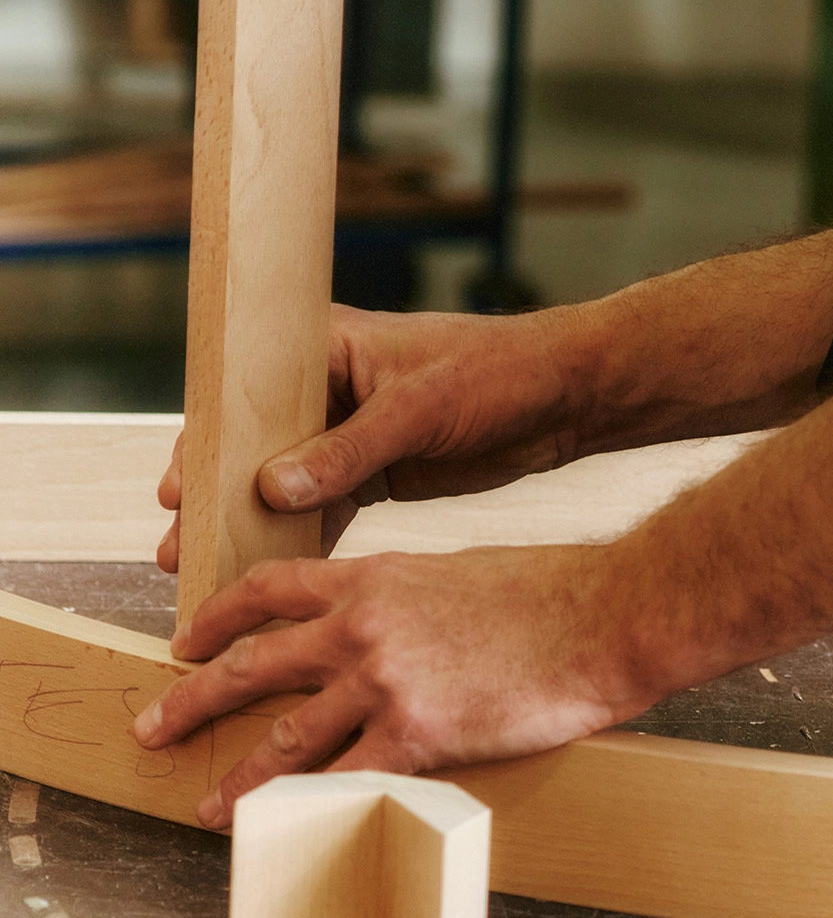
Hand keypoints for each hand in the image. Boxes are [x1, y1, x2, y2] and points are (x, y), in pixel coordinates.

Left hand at [134, 542, 650, 829]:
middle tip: (154, 723)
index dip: (218, 615)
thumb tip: (389, 627)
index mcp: (374, 577)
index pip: (269, 588)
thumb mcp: (456, 573)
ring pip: (285, 736)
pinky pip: (347, 781)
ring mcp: (386, 679)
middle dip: (193, 698)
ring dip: (239, 778)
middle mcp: (363, 625)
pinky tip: (286, 832)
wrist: (604, 615)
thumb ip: (406, 598)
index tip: (185, 638)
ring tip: (207, 807)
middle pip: (253, 663)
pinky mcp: (420, 733)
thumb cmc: (549, 590)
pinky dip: (311, 810)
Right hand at [158, 302, 589, 570]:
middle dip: (219, 494)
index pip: (246, 389)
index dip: (207, 440)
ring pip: (286, 483)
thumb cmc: (499, 371)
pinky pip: (326, 508)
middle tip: (183, 547)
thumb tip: (272, 487)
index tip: (179, 490)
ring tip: (214, 572)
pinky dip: (303, 537)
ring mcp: (352, 432)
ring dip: (255, 524)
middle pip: (255, 443)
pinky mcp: (380, 471)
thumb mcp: (420, 408)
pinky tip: (275, 572)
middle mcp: (329, 387)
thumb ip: (349, 450)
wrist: (568, 396)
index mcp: (328, 345)